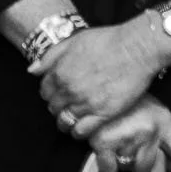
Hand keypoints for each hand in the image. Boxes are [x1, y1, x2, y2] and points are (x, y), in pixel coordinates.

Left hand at [35, 22, 167, 134]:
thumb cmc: (110, 40)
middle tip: (71, 103)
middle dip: (59, 106)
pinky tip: (85, 126)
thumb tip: (32, 70)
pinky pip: (81, 131)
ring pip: (64, 122)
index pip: (45, 91)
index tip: (61, 92)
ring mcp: (85, 103)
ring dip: (67, 121)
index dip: (52, 92)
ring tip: (76, 118)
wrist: (138, 47)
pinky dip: (79, 132)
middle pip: (53, 107)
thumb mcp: (76, 40)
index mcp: (60, 72)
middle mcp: (69, 90)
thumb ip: (51, 56)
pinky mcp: (103, 113)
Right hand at [80, 97, 170, 171]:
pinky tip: (106, 146)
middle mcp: (150, 131)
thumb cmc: (128, 104)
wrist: (102, 88)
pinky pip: (110, 169)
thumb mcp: (153, 113)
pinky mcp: (106, 144)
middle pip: (147, 167)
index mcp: (165, 122)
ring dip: (122, 159)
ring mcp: (129, 138)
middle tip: (131, 141)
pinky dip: (106, 163)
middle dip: (138, 160)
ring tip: (119, 138)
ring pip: (128, 168)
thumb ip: (163, 138)